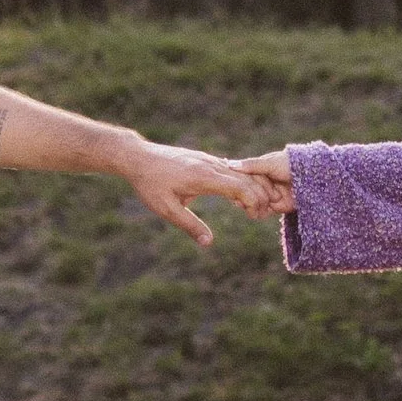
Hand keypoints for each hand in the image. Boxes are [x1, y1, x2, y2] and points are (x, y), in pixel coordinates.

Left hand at [124, 143, 283, 246]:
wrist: (138, 157)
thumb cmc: (150, 185)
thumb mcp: (167, 209)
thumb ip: (190, 225)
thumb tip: (208, 243)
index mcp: (203, 177)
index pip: (239, 186)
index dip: (253, 201)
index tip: (256, 216)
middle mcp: (210, 164)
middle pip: (246, 178)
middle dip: (260, 195)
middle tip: (263, 215)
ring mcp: (208, 159)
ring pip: (240, 171)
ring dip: (253, 187)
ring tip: (257, 207)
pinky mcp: (205, 159)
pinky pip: (231, 169)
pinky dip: (242, 181)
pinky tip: (241, 197)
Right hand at [236, 148, 295, 216]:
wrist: (314, 177)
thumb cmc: (292, 164)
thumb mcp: (269, 163)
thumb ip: (251, 165)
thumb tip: (230, 165)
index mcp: (260, 170)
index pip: (244, 179)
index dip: (238, 185)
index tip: (232, 188)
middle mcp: (265, 183)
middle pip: (248, 193)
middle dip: (243, 197)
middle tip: (237, 200)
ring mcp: (272, 195)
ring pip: (255, 203)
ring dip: (250, 206)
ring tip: (244, 206)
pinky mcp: (279, 206)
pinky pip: (265, 212)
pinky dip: (259, 213)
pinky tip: (254, 212)